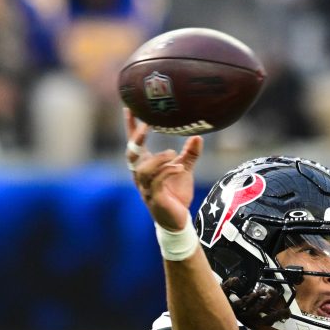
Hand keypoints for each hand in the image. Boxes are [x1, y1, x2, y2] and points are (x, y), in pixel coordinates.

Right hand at [124, 108, 202, 230]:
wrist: (178, 221)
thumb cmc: (176, 195)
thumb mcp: (184, 170)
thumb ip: (189, 154)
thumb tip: (198, 136)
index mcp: (145, 167)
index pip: (134, 144)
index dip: (131, 127)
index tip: (131, 107)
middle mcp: (141, 177)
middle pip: (131, 155)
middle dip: (136, 139)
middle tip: (146, 125)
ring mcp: (146, 188)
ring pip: (144, 170)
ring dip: (158, 159)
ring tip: (173, 154)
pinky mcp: (155, 199)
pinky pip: (157, 183)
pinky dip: (168, 172)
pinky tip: (179, 167)